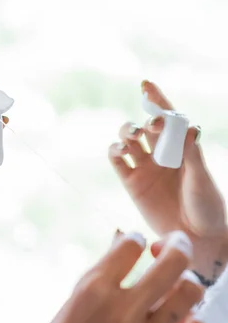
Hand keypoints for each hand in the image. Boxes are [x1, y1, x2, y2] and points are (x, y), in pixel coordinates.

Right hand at [12, 231, 206, 322]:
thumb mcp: (70, 303)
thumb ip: (100, 271)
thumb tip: (122, 237)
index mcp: (92, 289)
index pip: (132, 243)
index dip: (138, 239)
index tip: (140, 244)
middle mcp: (120, 309)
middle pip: (172, 261)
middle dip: (178, 244)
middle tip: (175, 245)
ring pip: (189, 293)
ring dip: (188, 282)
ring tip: (179, 285)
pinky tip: (181, 322)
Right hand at [109, 80, 227, 280]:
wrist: (196, 238)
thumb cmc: (207, 207)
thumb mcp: (202, 179)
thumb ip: (192, 154)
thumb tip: (188, 125)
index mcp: (181, 147)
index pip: (167, 118)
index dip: (156, 100)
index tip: (145, 84)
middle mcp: (161, 154)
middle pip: (145, 126)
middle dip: (145, 119)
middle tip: (152, 127)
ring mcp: (145, 168)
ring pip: (128, 140)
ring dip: (127, 131)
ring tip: (133, 135)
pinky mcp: (132, 183)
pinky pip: (119, 162)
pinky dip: (115, 152)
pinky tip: (119, 150)